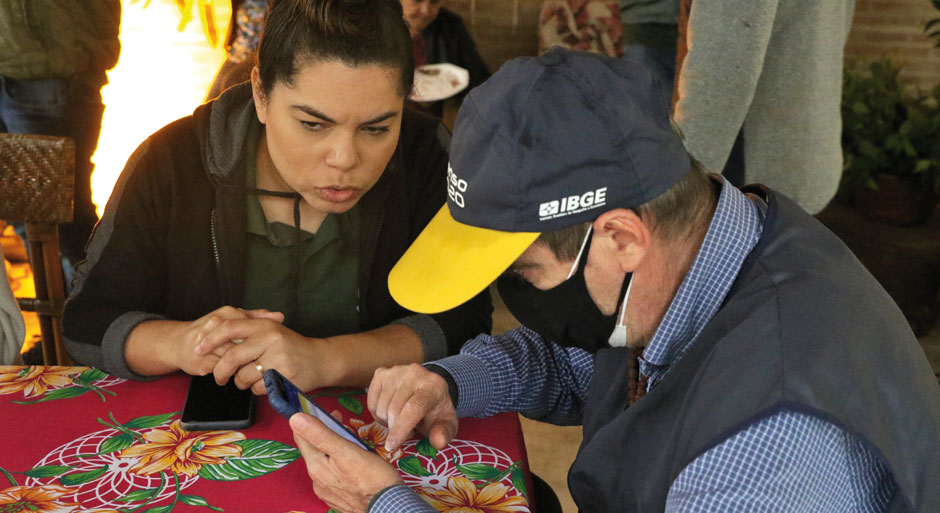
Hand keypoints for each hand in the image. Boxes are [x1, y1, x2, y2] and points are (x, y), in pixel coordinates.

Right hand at [167, 306, 274, 375]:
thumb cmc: (209, 330)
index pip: (253, 327)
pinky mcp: (202, 360)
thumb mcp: (232, 318)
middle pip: (245, 343)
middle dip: (254, 353)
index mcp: (227, 314)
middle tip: (261, 359)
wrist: (177, 343)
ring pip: (235, 358)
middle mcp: (216, 326)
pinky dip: (232, 371)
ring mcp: (208, 343)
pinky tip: (235, 371)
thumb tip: (280, 316)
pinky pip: (224, 369)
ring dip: (244, 364)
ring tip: (249, 365)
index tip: (270, 346)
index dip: (263, 340)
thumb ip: (256, 317)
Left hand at [195, 315, 327, 394]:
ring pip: (243, 376)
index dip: (210, 339)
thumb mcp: (272, 332)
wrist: (321, 360)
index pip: (229, 327)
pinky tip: (267, 384)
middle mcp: (270, 338)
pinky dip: (256, 390)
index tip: (197, 349)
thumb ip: (248, 332)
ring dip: (241, 383)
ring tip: (250, 380)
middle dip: (220, 371)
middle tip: (218, 378)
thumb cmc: (292, 348)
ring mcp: (278, 357)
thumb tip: (213, 334)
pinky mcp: (283, 375)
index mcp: (264, 325)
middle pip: (232, 356)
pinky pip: (257, 388)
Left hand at [290, 413, 403, 512]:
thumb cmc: (372, 478)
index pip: (301, 437)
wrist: (389, 508)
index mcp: (316, 467)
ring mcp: (328, 491)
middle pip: (314, 450)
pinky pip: (334, 476)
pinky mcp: (339, 498)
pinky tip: (352, 463)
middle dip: (324, 433)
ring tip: (349, 440)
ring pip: (325, 463)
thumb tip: (295, 418)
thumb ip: (321, 434)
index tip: (323, 410)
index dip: (309, 420)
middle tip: (341, 421)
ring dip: (332, 449)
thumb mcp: (347, 451)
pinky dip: (339, 464)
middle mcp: (317, 481)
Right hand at [368, 364, 457, 451]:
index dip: (401, 429)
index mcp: (433, 386)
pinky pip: (371, 402)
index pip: (414, 407)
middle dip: (395, 429)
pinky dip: (376, 414)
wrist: (427, 389)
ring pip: (380, 407)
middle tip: (406, 431)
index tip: (391, 446)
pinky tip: (389, 413)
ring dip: (386, 422)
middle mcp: (414, 373)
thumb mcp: (447, 424)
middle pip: (394, 409)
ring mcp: (396, 371)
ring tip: (400, 421)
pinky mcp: (381, 373)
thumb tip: (438, 442)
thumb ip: (444, 434)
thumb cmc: (436, 410)